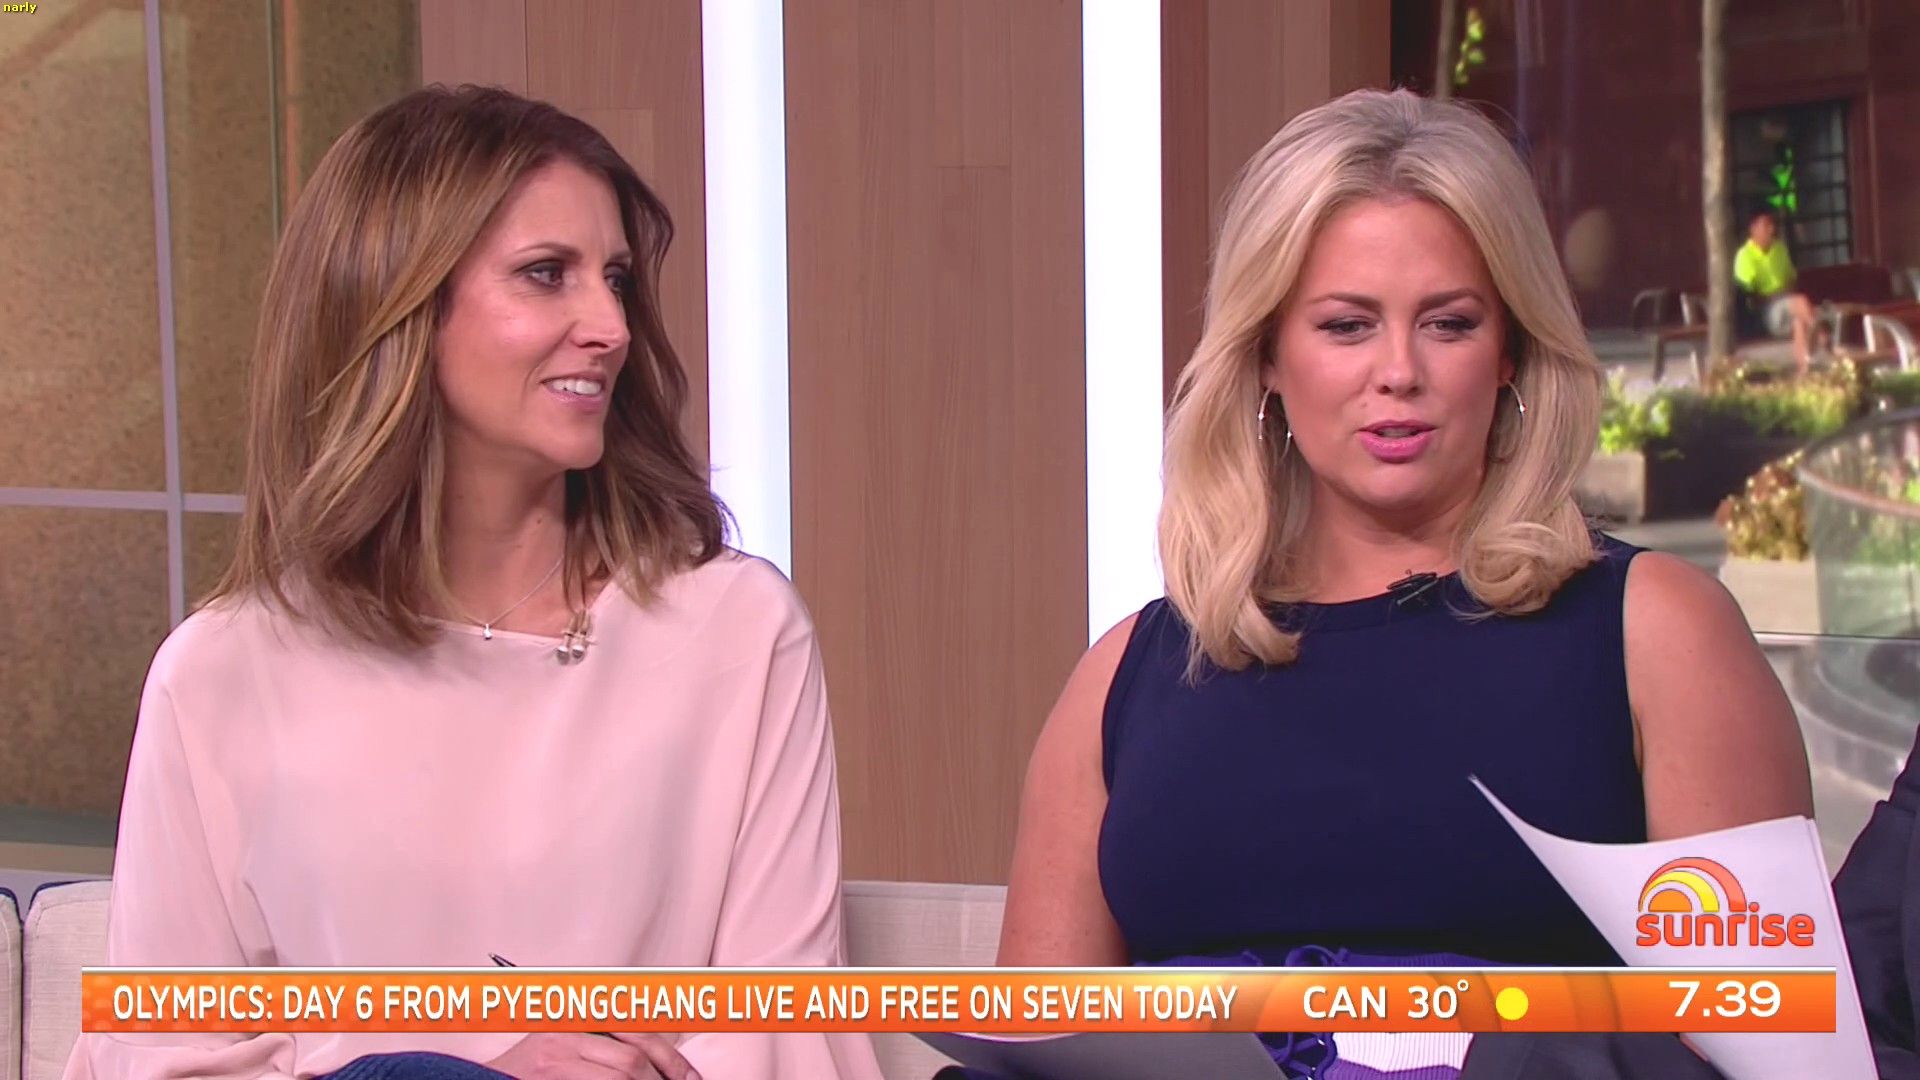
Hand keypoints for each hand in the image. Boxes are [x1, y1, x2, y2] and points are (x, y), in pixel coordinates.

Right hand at [483, 1032, 699, 1079]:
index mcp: (582, 1016)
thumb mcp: (570, 1048)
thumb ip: (609, 1049)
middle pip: (634, 1059)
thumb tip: (666, 1070)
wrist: (479, 1078)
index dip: (673, 1060)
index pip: (641, 1033)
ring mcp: (556, 1058)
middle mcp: (569, 1032)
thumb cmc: (530, 1071)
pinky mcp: (547, 1075)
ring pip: (622, 1077)